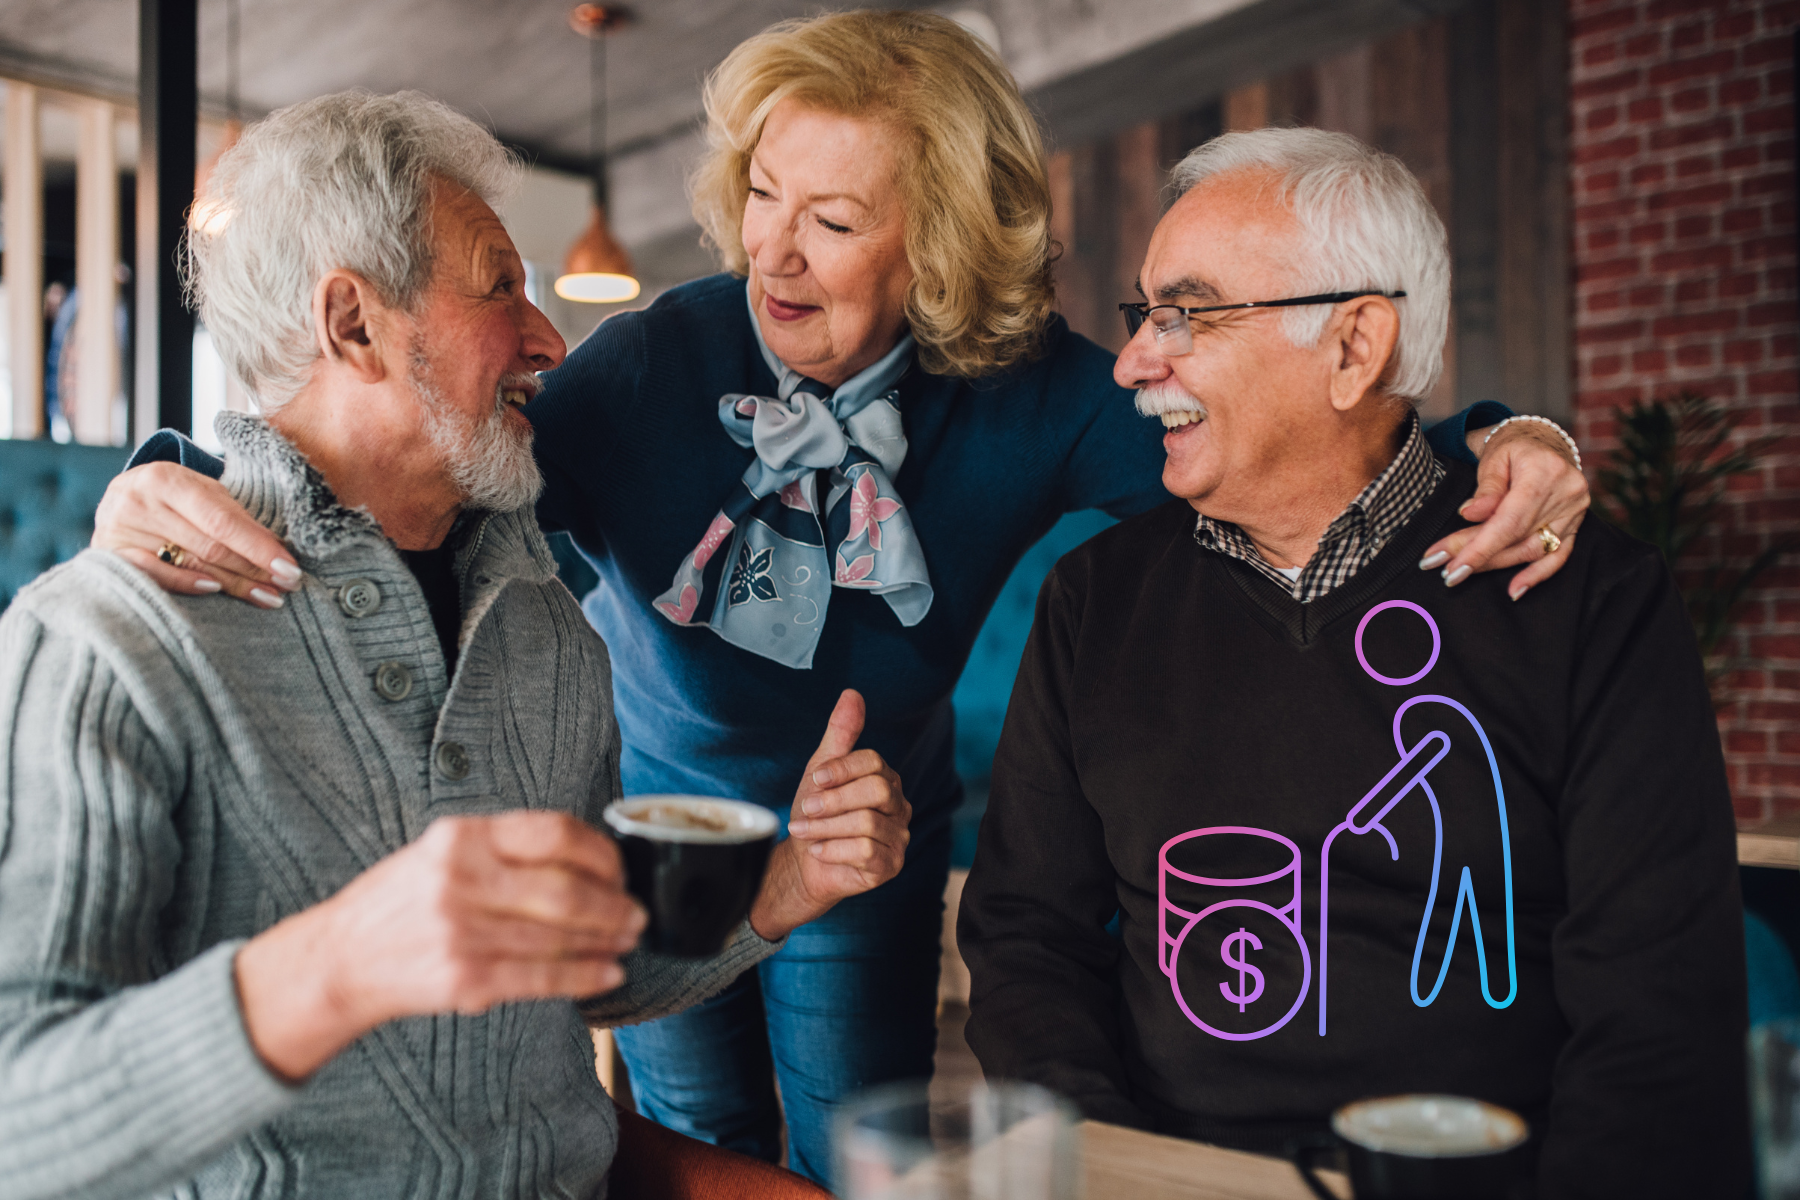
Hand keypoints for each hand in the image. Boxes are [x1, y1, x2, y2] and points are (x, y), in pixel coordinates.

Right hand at [94, 462, 303, 607]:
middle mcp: (137, 502)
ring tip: (268, 596)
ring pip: (189, 564)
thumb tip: (278, 553)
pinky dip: (186, 584)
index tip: (290, 569)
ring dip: (233, 585)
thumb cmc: (175, 497)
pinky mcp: (108, 555)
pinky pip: (153, 576)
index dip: (259, 547)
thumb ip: (234, 517)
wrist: (120, 498)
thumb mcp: (203, 493)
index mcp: (165, 478)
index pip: (222, 520)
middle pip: (209, 546)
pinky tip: (215, 592)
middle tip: (288, 586)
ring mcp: (118, 530)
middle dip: (254, 569)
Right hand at [234, 811, 644, 1081]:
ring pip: (561, 936)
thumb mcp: (443, 851)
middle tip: (635, 912)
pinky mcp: (466, 979)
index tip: (619, 869)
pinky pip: (543, 977)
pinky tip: (607, 972)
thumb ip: (504, 847)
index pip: (554, 833)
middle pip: (566, 889)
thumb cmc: (401, 901)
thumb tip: (588, 857)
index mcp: (462, 837)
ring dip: (606, 940)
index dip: (601, 853)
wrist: (340, 958)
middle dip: (614, 904)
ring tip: (626, 940)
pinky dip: (585, 976)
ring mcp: (463, 931)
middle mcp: (462, 879)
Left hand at [749, 689, 910, 941]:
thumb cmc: (815, 814)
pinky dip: (833, 850)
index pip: (874, 762)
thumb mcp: (821, 770)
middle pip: (876, 791)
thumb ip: (840, 734)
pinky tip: (818, 850)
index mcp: (885, 779)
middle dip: (833, 800)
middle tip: (806, 808)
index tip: (814, 780)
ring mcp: (898, 837)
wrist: (804, 863)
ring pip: (867, 823)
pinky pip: (865, 852)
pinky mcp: (890, 865)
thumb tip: (852, 694)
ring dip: (826, 827)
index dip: (841, 769)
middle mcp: (898, 806)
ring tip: (804, 831)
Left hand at [1420, 421, 1589, 599]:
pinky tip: (1514, 590)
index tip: (1451, 566)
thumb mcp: (1494, 458)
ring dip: (1497, 565)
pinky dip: (1537, 574)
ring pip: (1533, 550)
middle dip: (1478, 556)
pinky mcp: (1575, 523)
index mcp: (1544, 472)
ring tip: (1464, 574)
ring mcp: (1575, 511)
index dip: (1479, 547)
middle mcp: (1566, 493)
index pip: (1509, 520)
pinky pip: (1559, 555)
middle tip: (1445, 571)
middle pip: (1517, 537)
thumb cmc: (1513, 448)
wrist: (1543, 441)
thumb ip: (1486, 489)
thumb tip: (1469, 514)